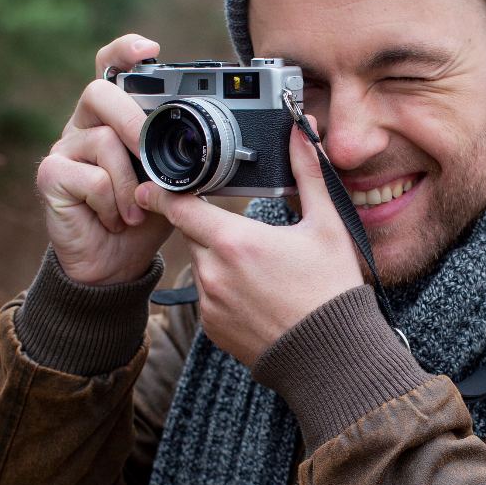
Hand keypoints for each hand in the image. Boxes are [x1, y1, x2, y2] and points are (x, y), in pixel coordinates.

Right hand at [36, 35, 173, 284]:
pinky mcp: (50, 176)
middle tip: (151, 156)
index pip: (111, 69)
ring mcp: (64, 148)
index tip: (150, 48)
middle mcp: (84, 125)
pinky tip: (116, 220)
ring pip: (103, 142)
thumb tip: (218, 150)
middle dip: (133, 121)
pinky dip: (114, 203)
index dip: (125, 51)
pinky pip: (92, 178)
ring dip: (132, 185)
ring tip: (138, 212)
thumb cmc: (145, 217)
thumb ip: (183, 159)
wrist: (115, 264)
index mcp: (114, 118)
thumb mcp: (174, 182)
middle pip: (99, 93)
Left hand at [135, 116, 363, 365]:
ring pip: (200, 265)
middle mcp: (213, 272)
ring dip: (217, 259)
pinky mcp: (212, 328)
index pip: (178, 206)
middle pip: (193, 234)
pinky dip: (222, 289)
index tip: (153, 184)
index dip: (162, 192)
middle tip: (248, 234)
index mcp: (236, 241)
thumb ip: (309, 171)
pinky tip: (256, 295)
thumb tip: (305, 129)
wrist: (331, 355)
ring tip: (260, 269)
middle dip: (211, 227)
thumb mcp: (328, 224)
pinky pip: (206, 296)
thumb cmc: (331, 289)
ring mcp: (209, 303)